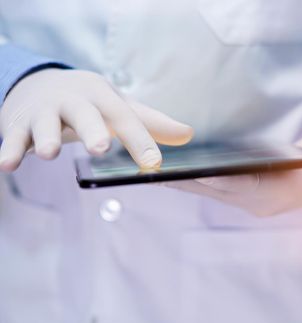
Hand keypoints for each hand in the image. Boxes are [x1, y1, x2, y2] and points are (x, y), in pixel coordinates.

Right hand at [0, 69, 192, 170]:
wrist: (39, 83)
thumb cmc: (89, 102)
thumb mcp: (119, 107)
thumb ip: (151, 123)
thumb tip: (189, 135)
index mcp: (102, 97)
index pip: (125, 118)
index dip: (140, 140)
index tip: (154, 164)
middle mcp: (74, 101)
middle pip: (84, 115)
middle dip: (92, 130)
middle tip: (101, 147)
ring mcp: (44, 112)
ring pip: (44, 125)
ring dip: (46, 138)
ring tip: (48, 153)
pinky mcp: (18, 124)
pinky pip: (13, 137)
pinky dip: (9, 150)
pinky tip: (7, 165)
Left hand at [162, 123, 301, 216]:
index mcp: (281, 192)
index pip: (245, 187)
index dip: (219, 180)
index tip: (191, 173)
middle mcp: (260, 202)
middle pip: (216, 191)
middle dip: (184, 182)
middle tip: (150, 171)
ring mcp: (250, 201)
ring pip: (209, 192)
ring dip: (181, 183)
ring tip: (148, 169)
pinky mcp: (242, 195)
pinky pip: (211, 188)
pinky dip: (191, 180)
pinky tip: (169, 169)